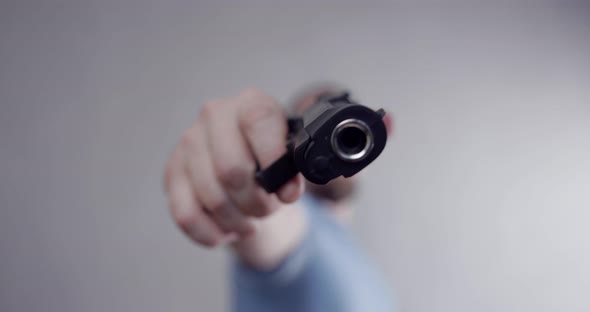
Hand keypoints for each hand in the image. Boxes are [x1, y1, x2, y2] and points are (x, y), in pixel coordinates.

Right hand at [163, 88, 304, 247]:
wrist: (246, 161)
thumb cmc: (271, 158)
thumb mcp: (291, 157)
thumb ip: (294, 170)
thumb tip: (288, 190)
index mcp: (250, 102)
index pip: (258, 120)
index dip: (273, 159)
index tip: (286, 190)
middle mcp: (214, 115)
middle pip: (231, 170)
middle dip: (256, 202)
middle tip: (266, 208)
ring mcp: (188, 142)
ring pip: (212, 198)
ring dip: (237, 221)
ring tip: (249, 220)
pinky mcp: (172, 172)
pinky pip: (186, 215)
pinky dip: (210, 232)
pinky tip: (225, 230)